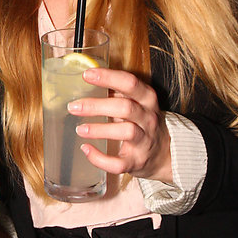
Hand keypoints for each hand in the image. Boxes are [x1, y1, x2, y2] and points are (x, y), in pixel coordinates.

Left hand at [69, 67, 171, 181]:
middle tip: (73, 106)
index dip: (108, 77)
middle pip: (125, 108)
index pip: (130, 83)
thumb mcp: (135, 102)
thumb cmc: (141, 121)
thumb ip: (116, 91)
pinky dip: (100, 158)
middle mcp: (148, 118)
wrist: (164, 153)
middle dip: (97, 106)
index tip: (86, 75)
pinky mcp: (136, 161)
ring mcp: (144, 141)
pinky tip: (86, 149)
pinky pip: (118, 163)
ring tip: (80, 129)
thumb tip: (86, 77)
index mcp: (146, 99)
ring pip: (126, 132)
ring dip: (99, 130)